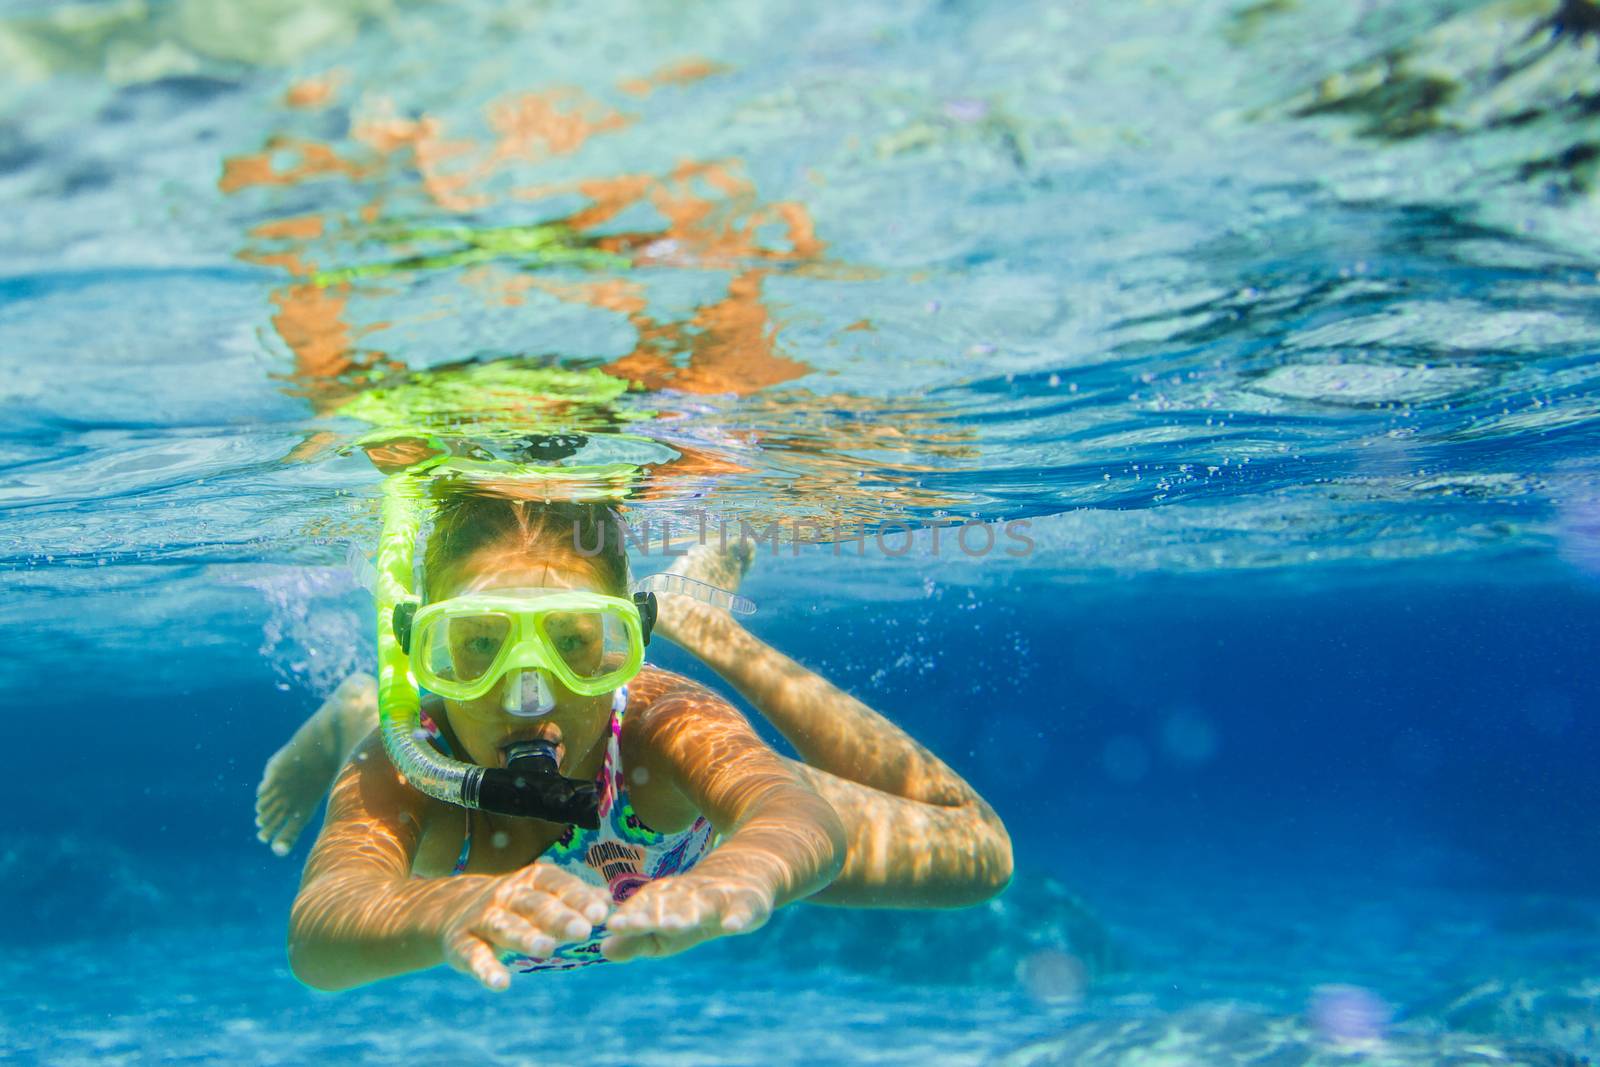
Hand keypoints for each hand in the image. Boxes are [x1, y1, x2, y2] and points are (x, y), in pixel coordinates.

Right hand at [440, 863, 612, 989]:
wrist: (452, 908)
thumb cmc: (515, 905)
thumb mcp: (544, 894)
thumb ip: (575, 898)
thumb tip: (608, 900)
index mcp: (532, 879)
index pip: (559, 885)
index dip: (579, 898)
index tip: (601, 914)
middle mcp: (507, 894)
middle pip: (535, 905)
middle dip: (559, 918)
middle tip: (583, 931)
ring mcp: (482, 917)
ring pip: (506, 926)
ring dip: (526, 937)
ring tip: (547, 949)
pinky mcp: (461, 943)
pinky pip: (474, 956)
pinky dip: (486, 970)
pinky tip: (501, 984)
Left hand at [601, 870, 772, 961]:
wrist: (746, 875)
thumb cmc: (696, 911)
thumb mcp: (667, 931)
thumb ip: (637, 941)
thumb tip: (603, 949)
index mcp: (667, 901)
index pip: (645, 909)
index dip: (631, 917)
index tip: (613, 925)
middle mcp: (689, 896)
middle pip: (668, 906)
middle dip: (650, 915)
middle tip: (632, 925)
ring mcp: (719, 898)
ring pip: (701, 907)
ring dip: (686, 915)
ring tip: (671, 925)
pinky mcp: (747, 903)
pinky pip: (743, 911)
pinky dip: (738, 918)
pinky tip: (732, 926)